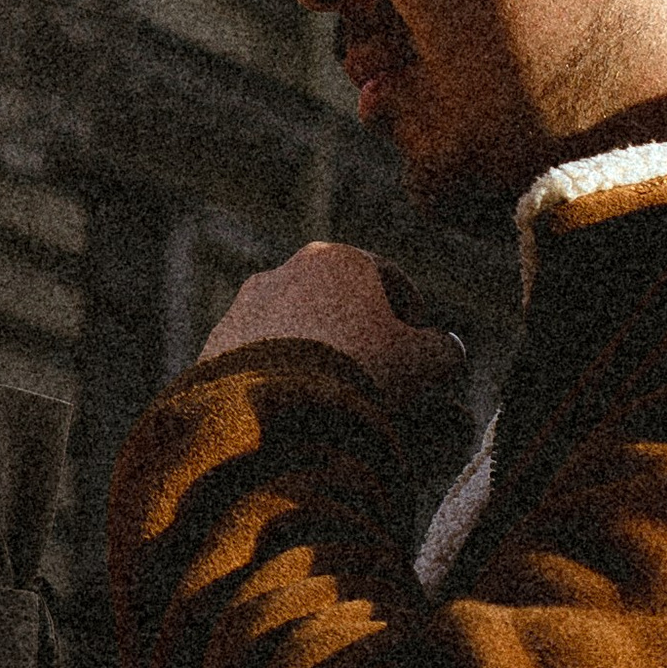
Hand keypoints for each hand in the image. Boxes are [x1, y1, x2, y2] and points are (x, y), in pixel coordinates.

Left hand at [198, 242, 465, 413]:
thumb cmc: (361, 370)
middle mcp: (284, 271)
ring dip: (315, 355)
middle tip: (377, 375)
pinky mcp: (215, 346)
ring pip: (293, 330)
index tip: (419, 345)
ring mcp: (244, 307)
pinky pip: (257, 360)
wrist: (272, 407)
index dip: (410, 313)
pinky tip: (293, 408)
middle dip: (358, 336)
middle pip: (334, 302)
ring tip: (332, 397)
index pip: (386, 277)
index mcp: (337, 259)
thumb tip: (451, 350)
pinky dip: (278, 378)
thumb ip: (444, 351)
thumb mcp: (423, 362)